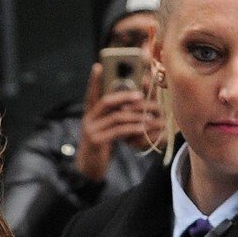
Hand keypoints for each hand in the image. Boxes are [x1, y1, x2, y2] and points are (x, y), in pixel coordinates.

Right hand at [74, 64, 155, 181]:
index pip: (91, 93)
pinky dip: (132, 129)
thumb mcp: (103, 129)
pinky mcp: (97, 142)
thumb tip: (128, 103)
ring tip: (149, 116)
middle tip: (140, 95)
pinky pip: (118, 131)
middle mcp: (88, 120)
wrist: (88, 170)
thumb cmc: (99, 147)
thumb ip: (110, 116)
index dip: (94, 80)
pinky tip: (143, 129)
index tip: (97, 66)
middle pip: (106, 101)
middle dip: (124, 96)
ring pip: (116, 117)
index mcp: (89, 114)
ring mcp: (91, 131)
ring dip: (135, 116)